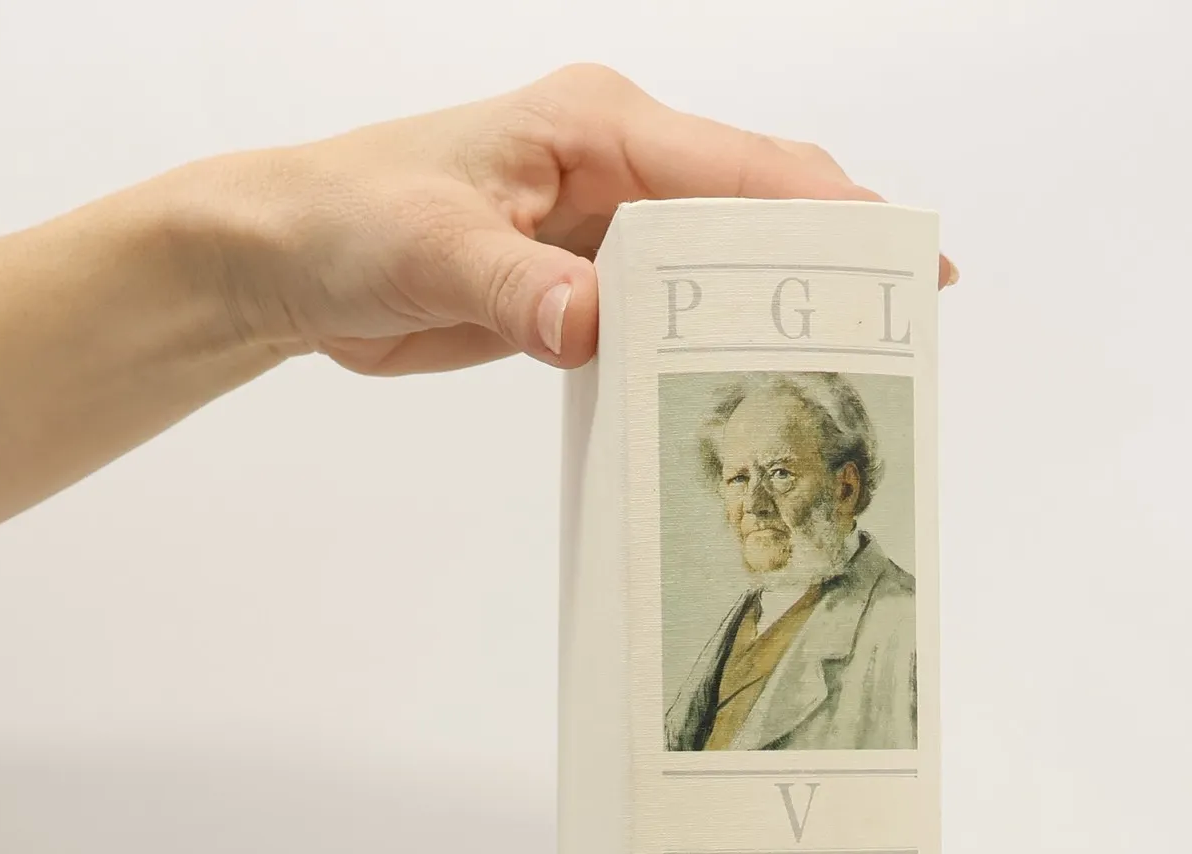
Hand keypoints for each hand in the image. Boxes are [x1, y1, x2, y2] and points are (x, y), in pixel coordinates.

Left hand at [194, 64, 953, 377]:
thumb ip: (522, 289)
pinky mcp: (582, 284)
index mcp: (597, 126)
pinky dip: (711, 344)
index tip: (902, 257)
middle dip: (828, 258)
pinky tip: (747, 389)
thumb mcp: (435, 249)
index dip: (829, 214)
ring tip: (848, 366)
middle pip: (752, 207)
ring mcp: (601, 226)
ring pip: (717, 263)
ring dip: (774, 308)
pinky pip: (670, 312)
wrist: (286, 262)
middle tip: (905, 321)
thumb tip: (597, 327)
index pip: (739, 168)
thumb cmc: (348, 220)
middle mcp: (614, 165)